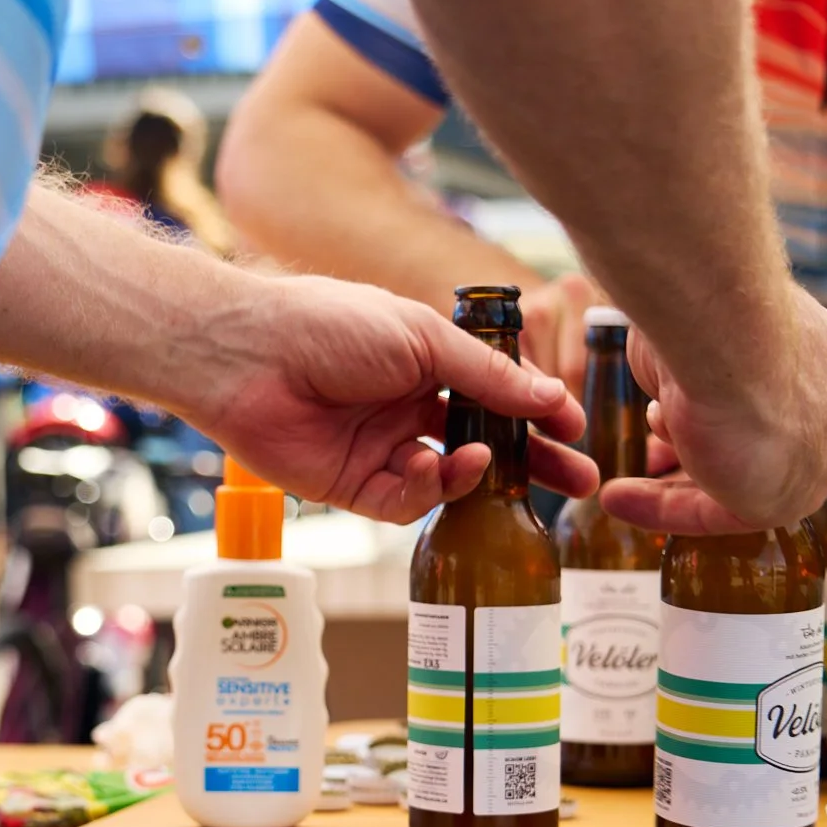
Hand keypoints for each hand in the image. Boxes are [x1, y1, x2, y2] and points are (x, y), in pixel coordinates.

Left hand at [180, 274, 598, 523]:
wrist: (249, 357)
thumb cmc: (328, 325)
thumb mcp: (422, 338)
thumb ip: (485, 374)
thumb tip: (546, 396)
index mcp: (425, 363)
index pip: (496, 395)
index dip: (537, 412)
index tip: (575, 426)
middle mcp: (406, 407)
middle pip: (483, 445)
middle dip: (531, 464)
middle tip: (577, 482)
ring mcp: (380, 448)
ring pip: (449, 479)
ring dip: (474, 474)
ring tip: (486, 464)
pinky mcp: (352, 486)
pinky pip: (406, 501)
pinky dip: (428, 489)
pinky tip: (433, 467)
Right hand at [599, 285, 826, 533]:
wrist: (731, 330)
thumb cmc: (714, 307)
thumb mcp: (705, 325)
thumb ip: (703, 360)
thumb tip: (672, 379)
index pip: (773, 400)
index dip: (713, 410)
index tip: (667, 414)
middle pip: (761, 446)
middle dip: (696, 452)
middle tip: (646, 456)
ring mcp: (822, 458)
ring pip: (741, 481)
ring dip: (677, 483)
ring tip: (619, 488)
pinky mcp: (789, 500)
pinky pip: (721, 514)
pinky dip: (667, 510)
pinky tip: (619, 500)